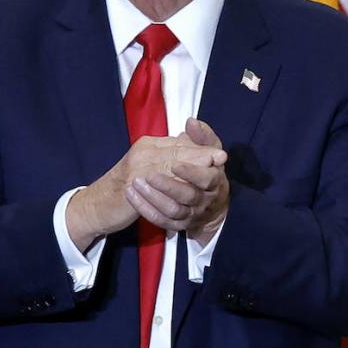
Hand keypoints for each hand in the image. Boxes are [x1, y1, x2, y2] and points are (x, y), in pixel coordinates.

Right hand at [65, 132, 225, 250]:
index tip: (220, 153)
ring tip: (212, 172)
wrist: (97, 205)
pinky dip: (176, 183)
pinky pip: (158, 180)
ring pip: (170, 163)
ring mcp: (137, 165)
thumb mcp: (149, 171)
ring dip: (193, 167)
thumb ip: (167, 158)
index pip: (178, 143)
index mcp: (148, 146)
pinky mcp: (132, 182)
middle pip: (177, 150)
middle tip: (221, 158)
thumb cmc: (125, 188)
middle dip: (200, 154)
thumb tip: (189, 149)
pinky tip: (190, 189)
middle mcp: (143, 151)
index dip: (200, 148)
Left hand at [124, 117, 228, 245]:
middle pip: (188, 196)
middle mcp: (204, 201)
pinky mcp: (178, 225)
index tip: (174, 163)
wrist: (208, 204)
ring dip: (153, 198)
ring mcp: (191, 215)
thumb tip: (192, 122)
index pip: (207, 179)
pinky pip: (161, 221)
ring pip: (173, 211)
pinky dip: (146, 209)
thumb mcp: (209, 152)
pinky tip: (132, 196)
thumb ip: (201, 136)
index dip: (191, 172)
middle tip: (147, 175)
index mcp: (214, 181)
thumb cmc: (206, 170)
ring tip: (135, 183)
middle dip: (167, 186)